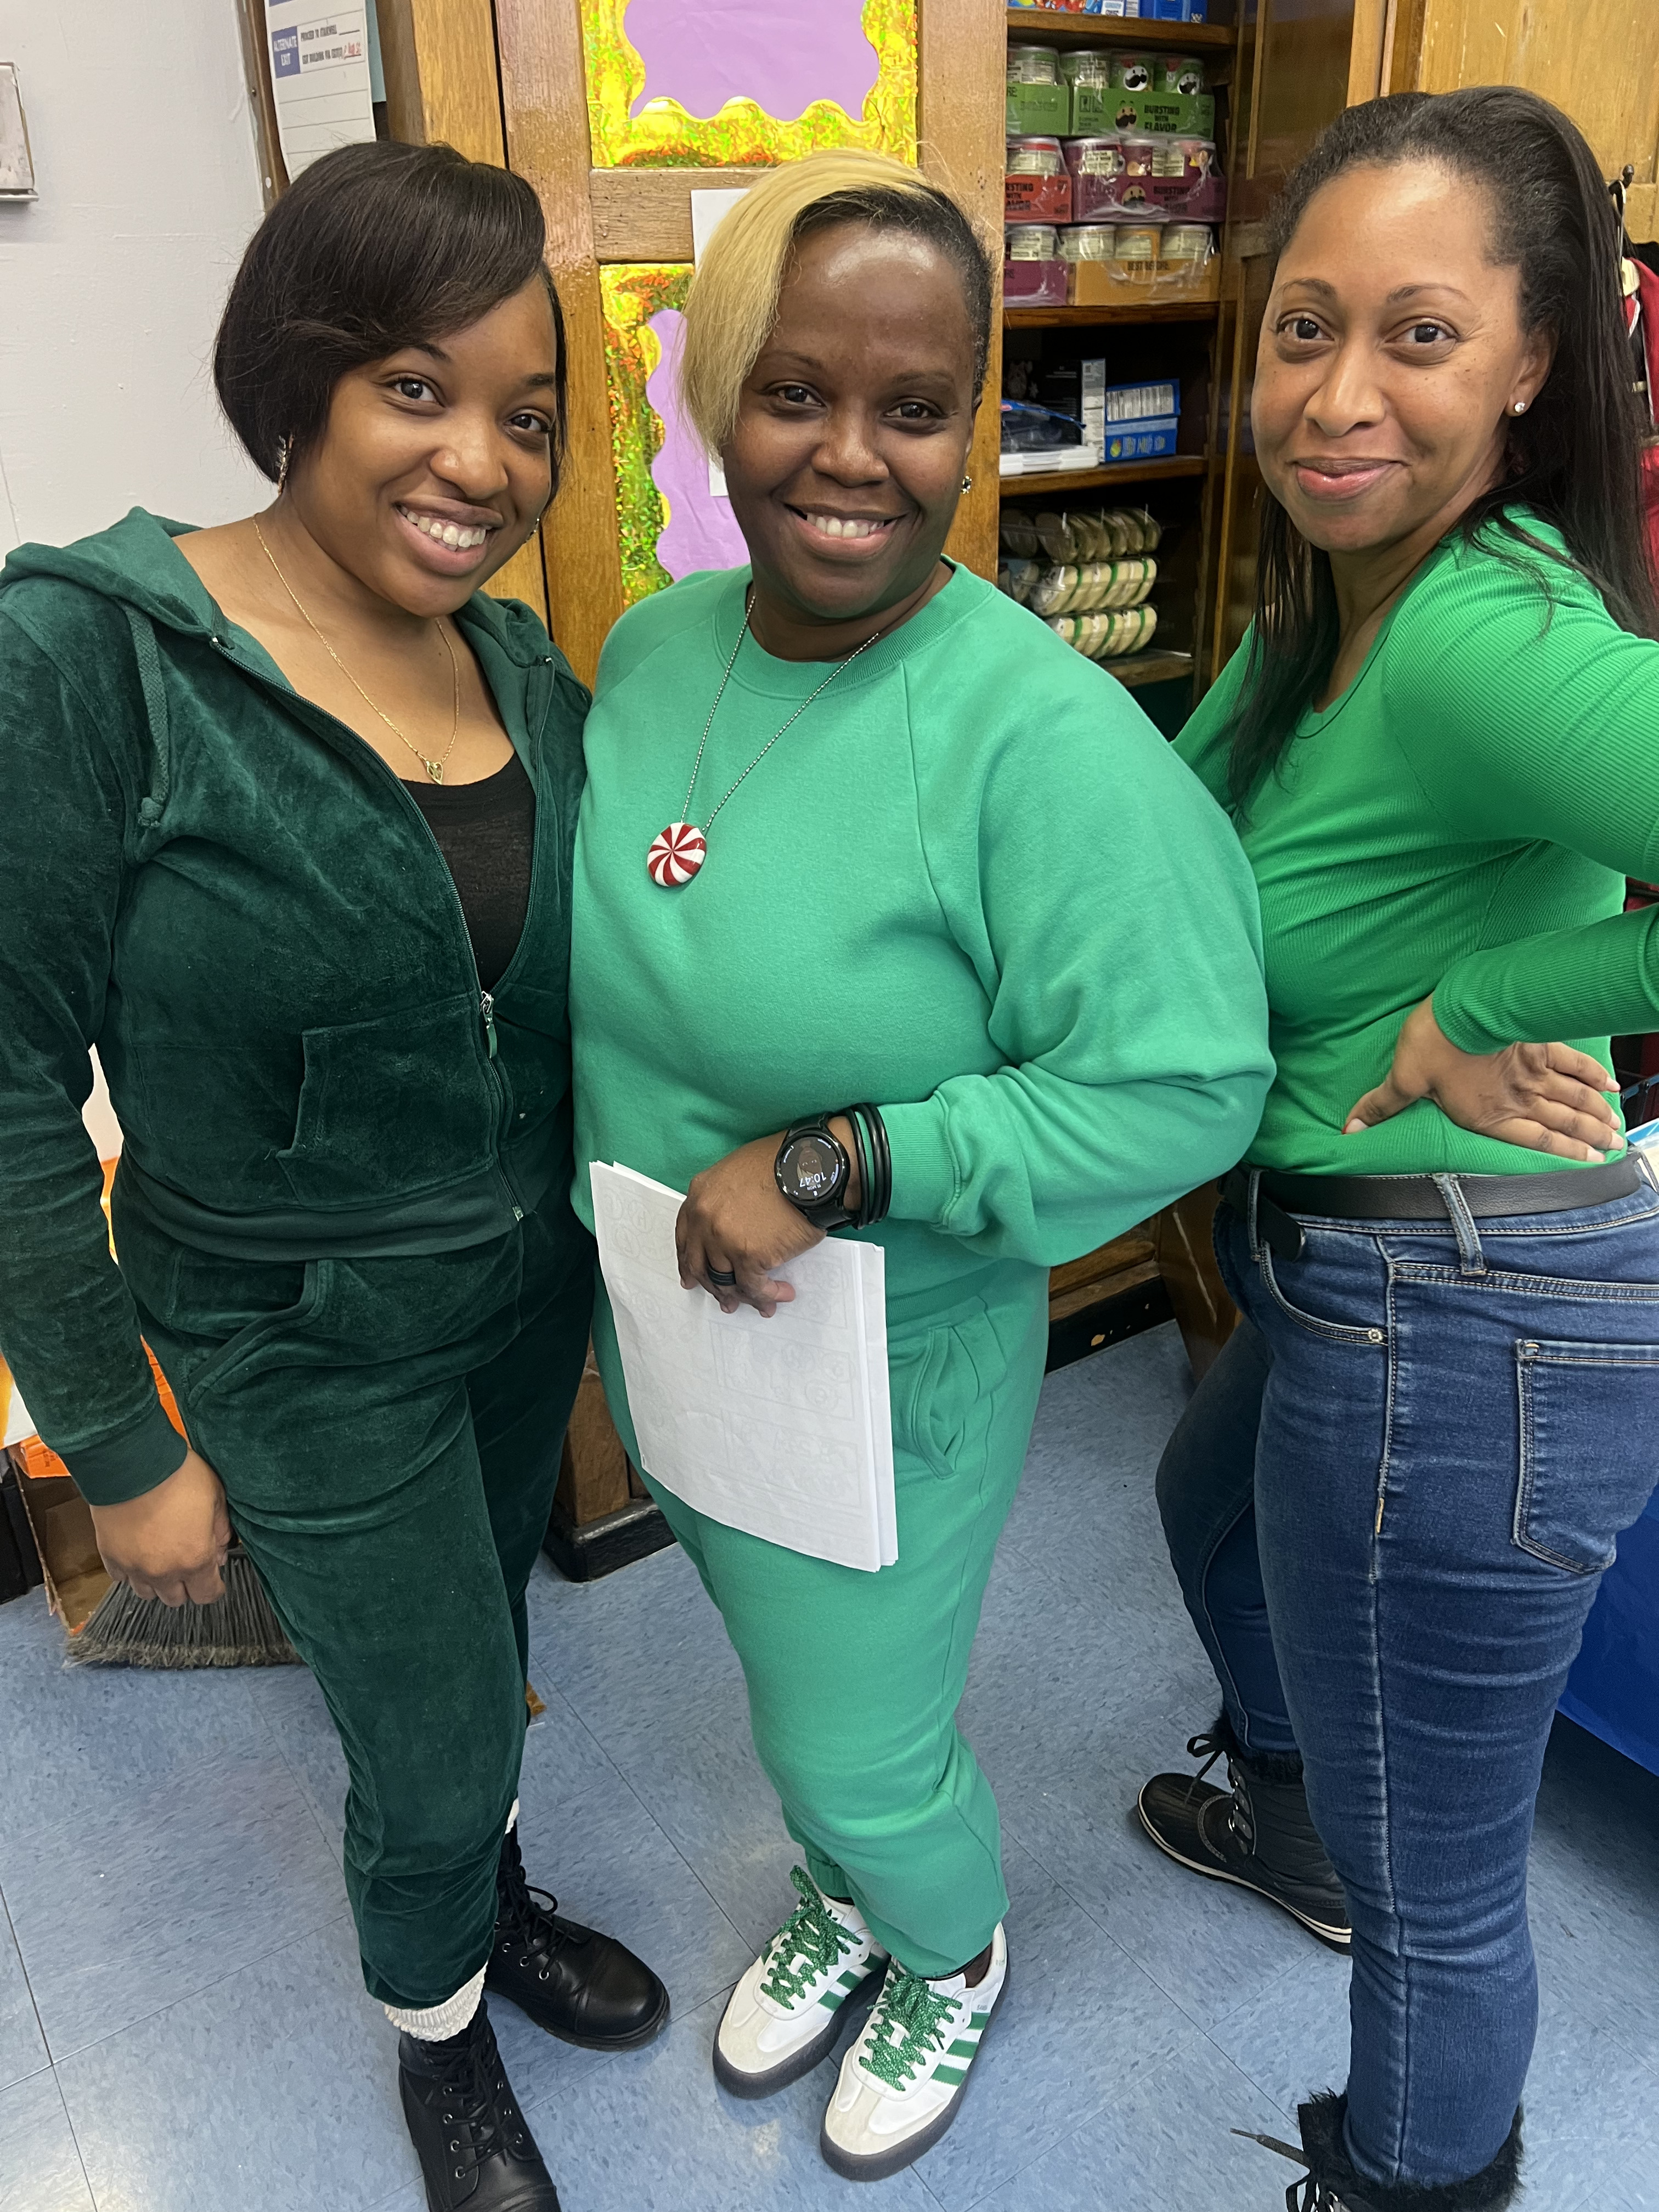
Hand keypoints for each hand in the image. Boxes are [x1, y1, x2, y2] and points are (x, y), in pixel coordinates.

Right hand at [88, 1446, 231, 1606]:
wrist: (132, 1463)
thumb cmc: (176, 1474)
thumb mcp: (215, 1496)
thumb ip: (220, 1529)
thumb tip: (220, 1549)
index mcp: (194, 1559)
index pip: (207, 1594)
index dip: (213, 1587)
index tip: (214, 1578)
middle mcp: (163, 1571)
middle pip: (176, 1599)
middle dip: (186, 1585)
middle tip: (188, 1563)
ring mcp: (134, 1566)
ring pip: (147, 1593)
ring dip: (157, 1582)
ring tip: (162, 1558)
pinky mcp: (111, 1556)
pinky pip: (122, 1577)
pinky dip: (131, 1570)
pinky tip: (139, 1551)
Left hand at [677, 1116, 861, 1318]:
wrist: (809, 1167)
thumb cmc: (783, 1162)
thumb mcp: (738, 1170)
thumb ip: (726, 1197)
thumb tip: (735, 1222)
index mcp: (700, 1194)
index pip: (685, 1237)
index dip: (689, 1261)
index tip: (692, 1277)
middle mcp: (705, 1218)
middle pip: (701, 1264)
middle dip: (713, 1286)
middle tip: (726, 1299)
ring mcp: (724, 1239)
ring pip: (726, 1281)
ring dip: (744, 1297)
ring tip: (761, 1303)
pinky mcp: (749, 1256)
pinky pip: (754, 1287)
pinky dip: (768, 1296)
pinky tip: (782, 1294)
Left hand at [1343, 998, 1620, 1161]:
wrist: (1462, 1005)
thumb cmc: (1432, 1043)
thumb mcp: (1402, 1077)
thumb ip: (1383, 1105)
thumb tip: (1350, 1129)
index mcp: (1488, 1114)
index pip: (1536, 1140)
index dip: (1565, 1154)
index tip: (1591, 1162)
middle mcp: (1518, 1098)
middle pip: (1563, 1122)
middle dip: (1591, 1137)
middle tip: (1615, 1149)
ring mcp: (1532, 1071)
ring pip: (1573, 1097)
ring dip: (1596, 1113)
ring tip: (1616, 1129)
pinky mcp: (1538, 1045)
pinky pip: (1572, 1063)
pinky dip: (1592, 1075)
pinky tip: (1608, 1085)